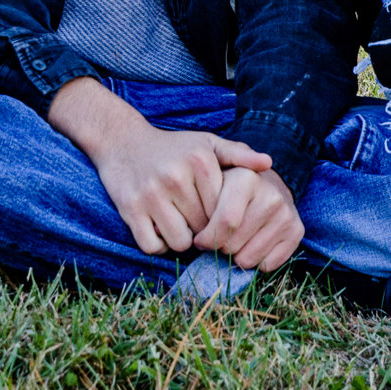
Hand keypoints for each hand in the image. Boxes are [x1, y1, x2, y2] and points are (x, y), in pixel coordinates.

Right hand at [48, 79, 273, 254]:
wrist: (122, 141)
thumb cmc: (172, 148)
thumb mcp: (206, 144)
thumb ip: (238, 154)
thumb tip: (268, 163)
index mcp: (200, 162)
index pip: (224, 211)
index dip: (221, 218)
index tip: (213, 213)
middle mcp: (176, 177)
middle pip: (204, 229)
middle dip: (202, 230)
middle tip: (193, 219)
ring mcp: (151, 195)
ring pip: (180, 243)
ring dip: (180, 240)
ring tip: (177, 223)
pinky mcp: (130, 210)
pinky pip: (153, 247)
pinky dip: (157, 245)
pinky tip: (158, 228)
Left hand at [192, 166, 303, 270]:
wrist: (268, 184)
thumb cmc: (230, 187)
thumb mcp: (212, 181)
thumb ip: (201, 192)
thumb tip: (206, 231)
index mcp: (246, 179)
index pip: (225, 223)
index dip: (207, 238)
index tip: (200, 239)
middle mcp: (271, 196)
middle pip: (233, 244)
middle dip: (220, 247)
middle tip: (219, 239)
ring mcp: (286, 214)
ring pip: (249, 259)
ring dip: (236, 256)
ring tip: (234, 241)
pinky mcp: (297, 231)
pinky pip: (267, 265)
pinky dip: (255, 262)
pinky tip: (252, 245)